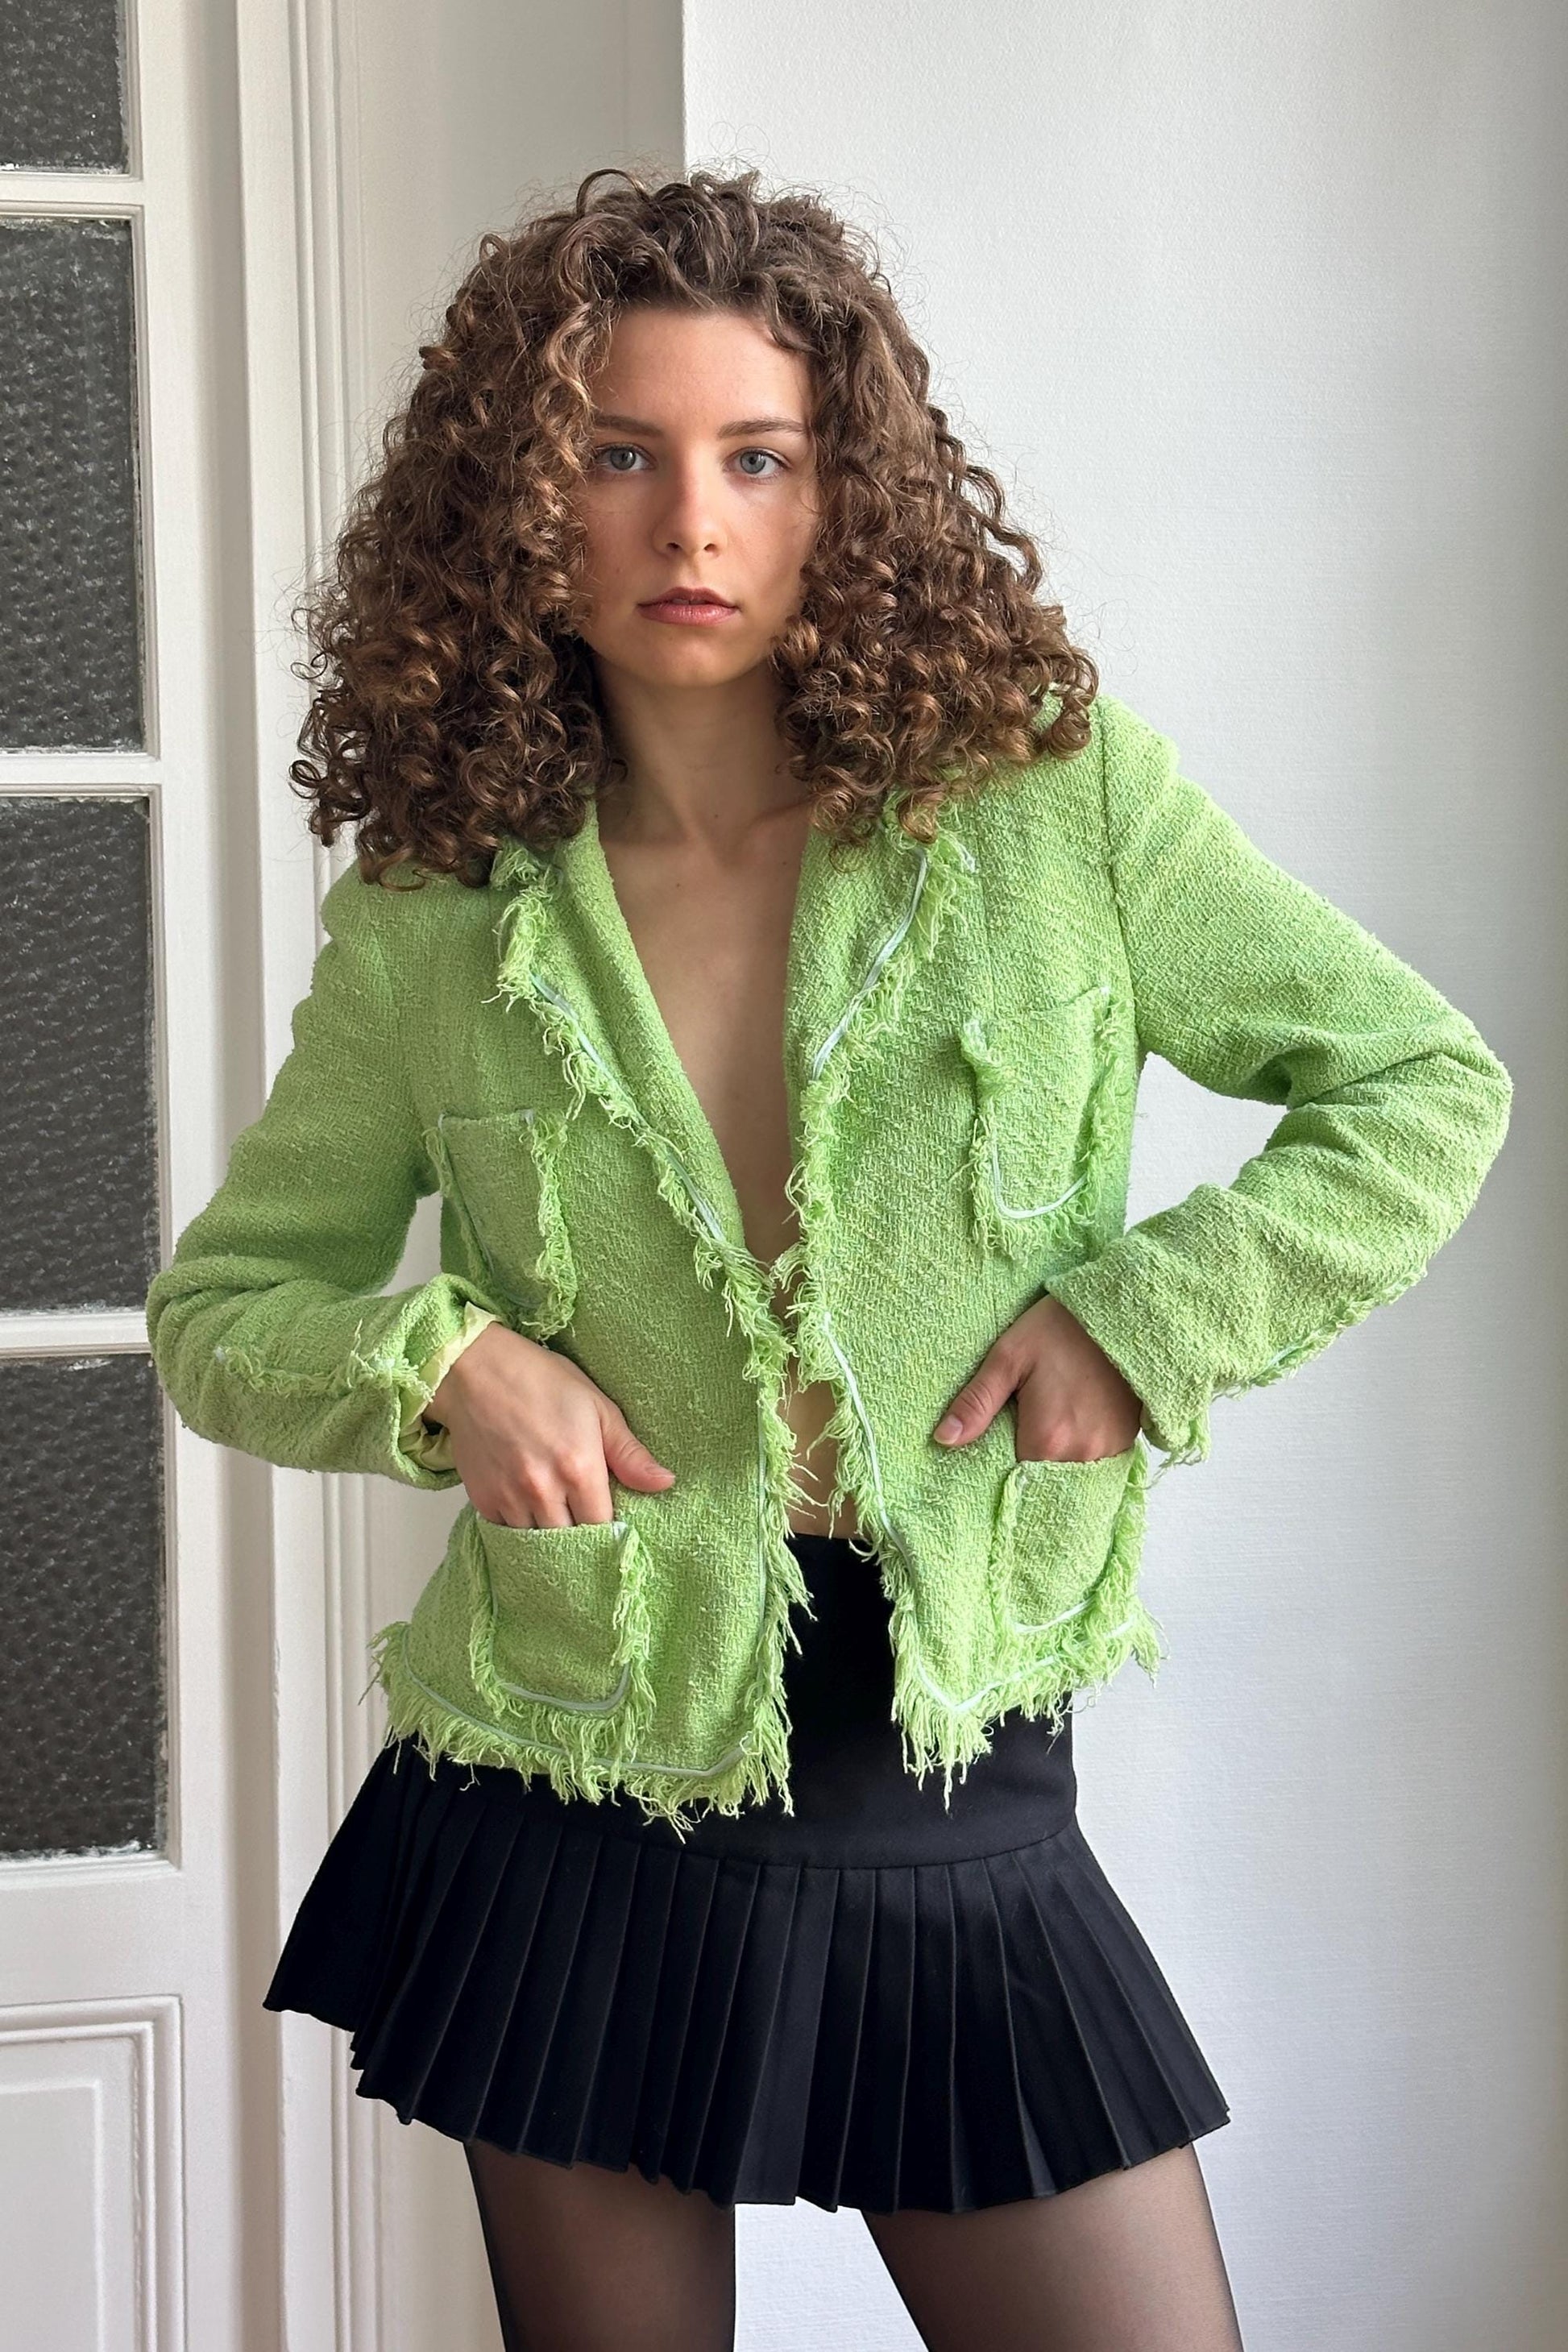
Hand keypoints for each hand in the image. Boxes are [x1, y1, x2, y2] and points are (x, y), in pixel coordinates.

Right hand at [427, 1323, 675, 1526]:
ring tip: (559, 1523)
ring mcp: (510, 1497)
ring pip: (537, 1542)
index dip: (609, 1531)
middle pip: (570, 1542)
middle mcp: (544, 1490)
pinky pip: (506, 1532)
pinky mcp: (483, 1499)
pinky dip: (520, 1529)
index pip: (602, 1527)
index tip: (612, 1525)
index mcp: (579, 1468)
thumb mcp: (597, 1407)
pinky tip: (530, 1513)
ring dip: (550, 1537)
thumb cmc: (541, 1382)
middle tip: (585, 1526)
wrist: (475, 1371)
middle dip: (581, 1539)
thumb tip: (665, 1483)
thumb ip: (630, 1453)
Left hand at [931, 1295, 1142, 1462]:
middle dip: (1027, 1463)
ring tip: (1048, 1423)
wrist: (1121, 1313)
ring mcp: (1106, 1451)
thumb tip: (943, 1440)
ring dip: (1053, 1459)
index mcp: (1045, 1439)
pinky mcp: (1125, 1442)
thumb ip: (976, 1402)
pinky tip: (1071, 1425)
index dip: (999, 1467)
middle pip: (1041, 1479)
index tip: (995, 1446)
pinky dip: (1078, 1452)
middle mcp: (1079, 1454)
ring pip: (1067, 1474)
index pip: (1011, 1479)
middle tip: (1022, 1428)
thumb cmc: (1060, 1330)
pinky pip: (1093, 1464)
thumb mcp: (1009, 1357)